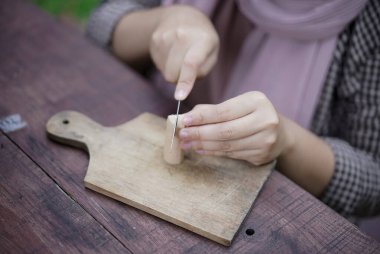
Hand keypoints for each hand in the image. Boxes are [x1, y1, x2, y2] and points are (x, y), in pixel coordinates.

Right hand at [150, 5, 218, 99]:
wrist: (183, 17)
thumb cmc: (202, 42)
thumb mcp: (211, 54)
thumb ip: (202, 71)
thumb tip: (185, 83)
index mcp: (202, 40)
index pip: (191, 63)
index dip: (185, 82)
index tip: (180, 97)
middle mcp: (182, 35)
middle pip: (173, 73)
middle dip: (179, 78)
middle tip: (187, 68)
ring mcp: (166, 36)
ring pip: (165, 71)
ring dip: (173, 70)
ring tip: (180, 56)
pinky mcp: (155, 39)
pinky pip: (158, 64)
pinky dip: (166, 64)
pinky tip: (172, 52)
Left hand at [179, 92, 293, 165]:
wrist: (280, 134)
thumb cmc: (252, 115)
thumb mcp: (238, 105)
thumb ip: (213, 110)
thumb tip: (186, 118)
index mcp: (257, 101)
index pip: (223, 111)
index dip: (201, 117)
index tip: (184, 121)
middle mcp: (265, 120)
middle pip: (225, 131)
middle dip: (200, 134)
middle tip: (183, 135)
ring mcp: (265, 140)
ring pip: (227, 145)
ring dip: (204, 145)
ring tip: (188, 144)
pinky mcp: (262, 155)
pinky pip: (231, 154)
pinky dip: (214, 152)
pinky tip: (201, 149)